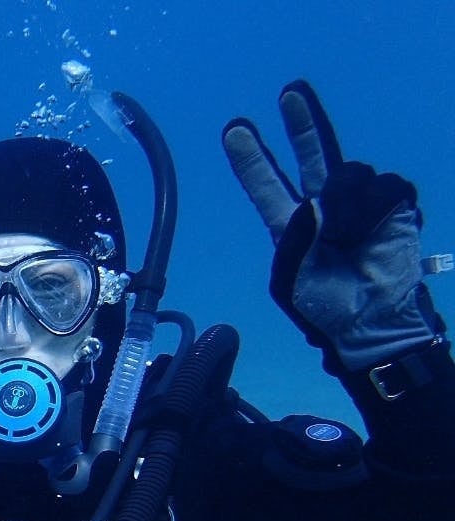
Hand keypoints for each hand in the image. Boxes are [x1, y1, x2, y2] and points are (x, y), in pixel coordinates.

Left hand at [223, 80, 439, 372]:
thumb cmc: (325, 306)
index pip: (266, 187)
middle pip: (310, 155)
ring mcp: (356, 203)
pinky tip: (374, 233)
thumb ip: (296, 239)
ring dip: (349, 208)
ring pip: (349, 175)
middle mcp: (322, 206)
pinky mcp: (391, 205)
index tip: (234, 131)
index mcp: (290, 226)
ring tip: (349, 242)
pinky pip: (385, 188)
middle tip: (290, 93)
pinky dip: (376, 211)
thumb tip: (316, 204)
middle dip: (301, 124)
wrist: (371, 321)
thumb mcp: (293, 279)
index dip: (251, 161)